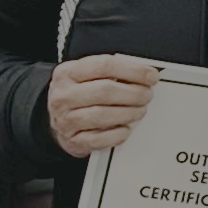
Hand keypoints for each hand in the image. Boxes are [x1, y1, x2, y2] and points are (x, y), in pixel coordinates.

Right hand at [45, 54, 159, 158]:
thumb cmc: (78, 95)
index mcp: (68, 73)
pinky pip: (100, 139)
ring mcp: (66, 120)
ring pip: (102, 115)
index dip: (133, 70)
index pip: (105, 66)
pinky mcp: (74, 141)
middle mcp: (64, 95)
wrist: (56, 120)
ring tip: (140, 110)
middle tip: (147, 95)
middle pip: (105, 91)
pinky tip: (126, 129)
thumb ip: (110, 71)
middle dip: (134, 93)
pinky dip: (117, 134)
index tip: (151, 76)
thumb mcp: (85, 75)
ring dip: (129, 112)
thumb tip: (144, 73)